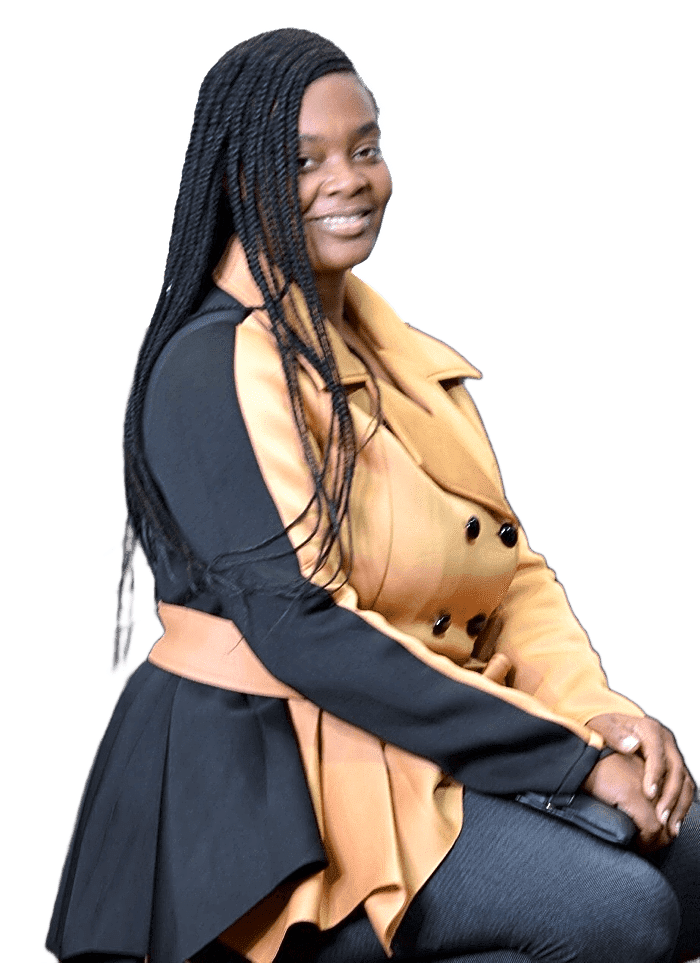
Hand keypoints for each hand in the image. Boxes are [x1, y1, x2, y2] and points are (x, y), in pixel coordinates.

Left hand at [587, 713, 694, 838]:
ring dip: (679, 805)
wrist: (610, 726)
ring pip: (684, 780)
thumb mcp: (603, 726)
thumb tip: (632, 745)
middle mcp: (665, 741)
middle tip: (660, 817)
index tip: (649, 794)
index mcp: (649, 729)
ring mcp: (671, 753)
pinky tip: (673, 821)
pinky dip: (681, 805)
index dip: (655, 775)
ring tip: (669, 826)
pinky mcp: (673, 766)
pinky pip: (684, 786)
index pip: (657, 753)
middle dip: (670, 796)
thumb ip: (614, 735)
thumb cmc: (605, 728)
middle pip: (676, 769)